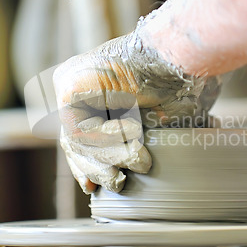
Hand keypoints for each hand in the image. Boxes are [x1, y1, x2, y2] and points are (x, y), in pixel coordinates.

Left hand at [53, 23, 220, 193]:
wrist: (177, 56)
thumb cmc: (176, 84)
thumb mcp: (158, 120)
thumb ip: (143, 140)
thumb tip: (144, 164)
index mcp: (93, 93)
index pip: (81, 138)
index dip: (88, 167)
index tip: (94, 189)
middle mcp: (76, 88)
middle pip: (75, 143)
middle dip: (95, 169)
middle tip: (117, 183)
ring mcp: (69, 84)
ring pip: (77, 141)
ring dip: (110, 157)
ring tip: (142, 159)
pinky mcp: (68, 87)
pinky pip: (79, 130)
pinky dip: (107, 139)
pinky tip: (133, 131)